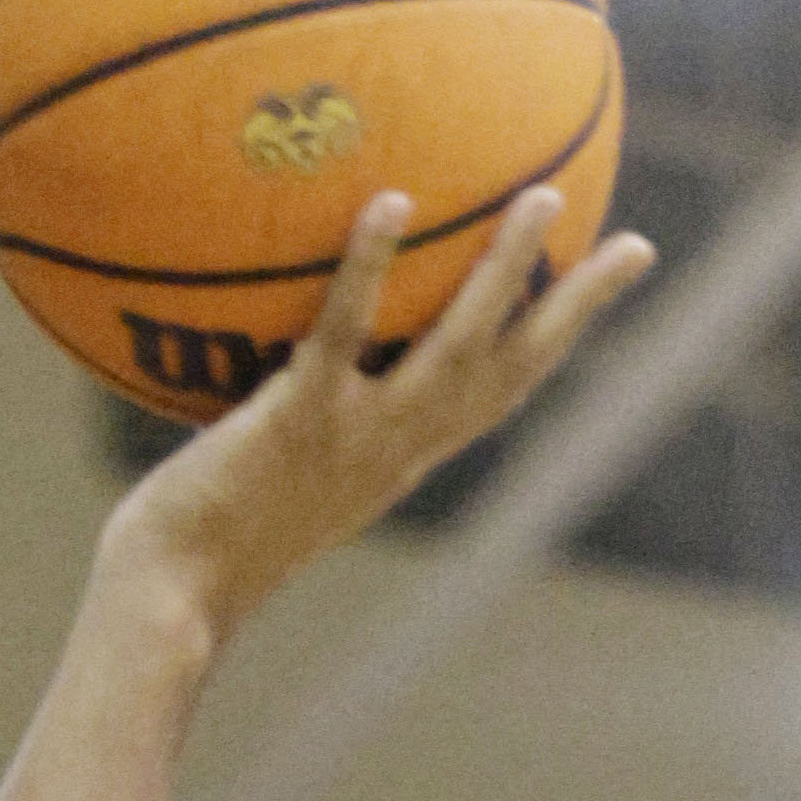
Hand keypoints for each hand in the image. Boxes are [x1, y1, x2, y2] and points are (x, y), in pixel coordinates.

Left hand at [103, 179, 654, 651]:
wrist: (170, 602)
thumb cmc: (203, 541)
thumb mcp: (274, 474)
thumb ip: (304, 417)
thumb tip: (285, 345)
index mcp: (400, 460)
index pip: (499, 396)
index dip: (557, 344)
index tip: (606, 290)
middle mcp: (396, 449)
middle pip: (511, 370)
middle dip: (576, 310)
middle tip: (630, 244)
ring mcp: (355, 435)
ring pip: (455, 347)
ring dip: (507, 273)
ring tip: (545, 198)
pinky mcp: (299, 420)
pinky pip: (342, 330)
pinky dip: (368, 267)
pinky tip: (391, 200)